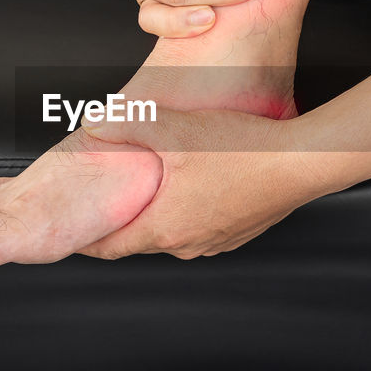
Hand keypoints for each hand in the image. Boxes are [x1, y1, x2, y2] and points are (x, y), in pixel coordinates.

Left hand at [74, 107, 325, 259]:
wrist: (300, 162)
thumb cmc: (242, 148)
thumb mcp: (174, 126)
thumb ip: (127, 123)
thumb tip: (92, 123)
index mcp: (166, 226)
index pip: (110, 246)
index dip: (85, 240)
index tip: (69, 234)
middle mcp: (189, 244)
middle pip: (139, 242)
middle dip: (118, 226)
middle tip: (101, 209)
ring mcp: (216, 242)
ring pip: (171, 236)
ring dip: (154, 220)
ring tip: (143, 197)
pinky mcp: (238, 233)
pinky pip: (199, 230)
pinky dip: (184, 216)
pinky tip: (187, 190)